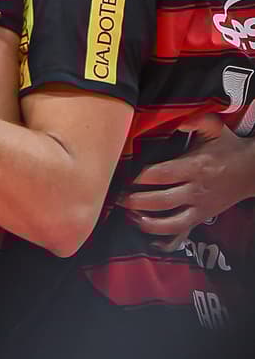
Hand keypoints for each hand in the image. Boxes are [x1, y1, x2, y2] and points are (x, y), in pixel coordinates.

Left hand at [117, 113, 254, 249]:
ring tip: (128, 215)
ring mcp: (199, 207)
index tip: (123, 176)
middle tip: (117, 198)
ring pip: (170, 223)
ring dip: (146, 222)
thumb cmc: (228, 147)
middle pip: (161, 201)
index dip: (140, 177)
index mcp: (195, 167)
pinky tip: (147, 236)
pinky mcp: (201, 218)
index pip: (161, 174)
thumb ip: (195, 120)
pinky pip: (181, 233)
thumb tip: (176, 119)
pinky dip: (164, 239)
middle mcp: (196, 190)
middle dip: (136, 201)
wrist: (252, 172)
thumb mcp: (214, 128)